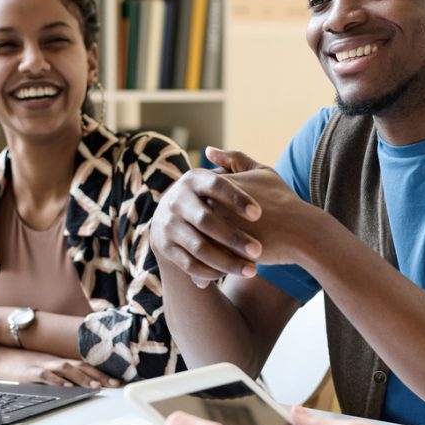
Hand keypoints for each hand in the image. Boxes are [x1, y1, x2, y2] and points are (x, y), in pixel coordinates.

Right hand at [0, 344, 120, 387]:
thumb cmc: (21, 362)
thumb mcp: (42, 365)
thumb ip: (58, 371)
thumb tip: (75, 381)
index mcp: (58, 360)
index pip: (84, 364)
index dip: (101, 372)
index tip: (116, 380)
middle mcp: (53, 360)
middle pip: (80, 366)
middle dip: (99, 375)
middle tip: (115, 384)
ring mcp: (42, 364)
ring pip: (66, 369)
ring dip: (82, 378)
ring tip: (95, 386)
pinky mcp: (29, 371)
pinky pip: (44, 375)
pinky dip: (56, 380)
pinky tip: (66, 386)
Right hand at [149, 147, 264, 286]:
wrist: (171, 219)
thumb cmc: (207, 196)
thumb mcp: (216, 178)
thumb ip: (230, 163)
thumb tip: (211, 150)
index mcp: (192, 179)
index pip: (216, 186)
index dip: (237, 199)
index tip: (259, 214)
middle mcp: (176, 200)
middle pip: (207, 221)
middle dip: (234, 237)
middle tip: (258, 250)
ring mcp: (168, 225)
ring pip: (199, 247)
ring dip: (226, 261)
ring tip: (252, 269)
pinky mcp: (166, 247)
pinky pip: (189, 264)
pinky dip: (211, 271)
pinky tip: (233, 274)